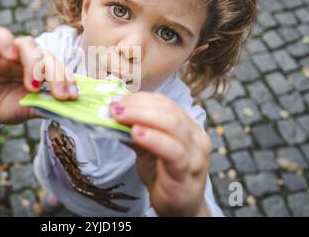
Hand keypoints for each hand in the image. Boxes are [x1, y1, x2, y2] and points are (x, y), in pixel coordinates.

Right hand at [0, 26, 77, 130]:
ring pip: (29, 44)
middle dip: (56, 75)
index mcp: (42, 70)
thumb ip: (45, 106)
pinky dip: (6, 42)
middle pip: (47, 56)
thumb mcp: (27, 110)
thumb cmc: (5, 107)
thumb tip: (67, 109)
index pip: (60, 67)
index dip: (68, 79)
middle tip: (59, 95)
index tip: (73, 96)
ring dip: (34, 64)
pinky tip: (11, 56)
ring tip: (33, 87)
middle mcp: (29, 57)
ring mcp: (10, 51)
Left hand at [109, 92, 211, 215]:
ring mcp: (194, 153)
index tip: (117, 99)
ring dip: (142, 116)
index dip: (139, 98)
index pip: (164, 103)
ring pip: (172, 125)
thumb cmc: (164, 176)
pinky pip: (173, 151)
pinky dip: (153, 139)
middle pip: (168, 110)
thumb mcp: (147, 149)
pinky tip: (136, 133)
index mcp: (186, 126)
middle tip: (114, 106)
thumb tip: (113, 114)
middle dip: (138, 105)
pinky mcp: (188, 171)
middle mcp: (194, 135)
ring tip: (120, 115)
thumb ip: (136, 131)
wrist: (179, 209)